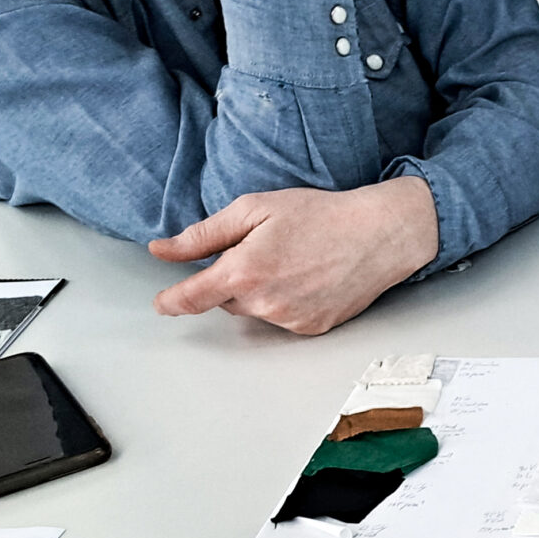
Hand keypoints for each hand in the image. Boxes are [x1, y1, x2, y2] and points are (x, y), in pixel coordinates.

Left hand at [150, 177, 438, 334]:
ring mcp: (291, 319)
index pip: (192, 297)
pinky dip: (286, 301)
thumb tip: (163, 250)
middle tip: (261, 250)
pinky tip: (308, 277)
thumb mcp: (252, 210)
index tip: (161, 304)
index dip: (170, 301)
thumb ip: (202, 235)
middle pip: (226, 301)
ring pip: (256, 310)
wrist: (377, 236)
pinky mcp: (313, 327)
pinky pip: (283, 318)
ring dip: (260, 291)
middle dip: (232, 280)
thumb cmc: (319, 215)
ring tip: (292, 261)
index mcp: (244, 271)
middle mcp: (266, 303)